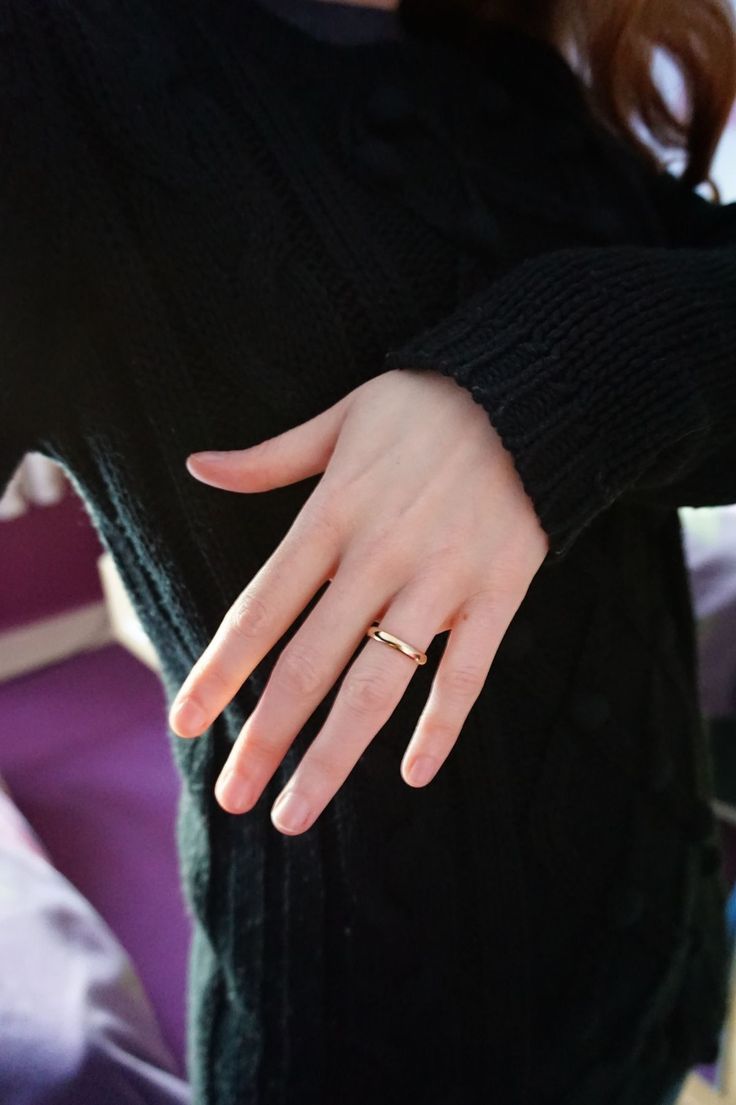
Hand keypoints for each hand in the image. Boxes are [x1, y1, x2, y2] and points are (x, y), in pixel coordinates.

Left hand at [169, 367, 548, 834]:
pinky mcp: (498, 594)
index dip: (219, 673)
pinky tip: (415, 776)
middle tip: (231, 798)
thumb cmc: (425, 405)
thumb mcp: (340, 417)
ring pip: (379, 686)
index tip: (184, 725)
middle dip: (265, 739)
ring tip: (295, 816)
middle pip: (309, 666)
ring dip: (334, 757)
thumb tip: (197, 467)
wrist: (528, 394)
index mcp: (332, 516)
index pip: (260, 611)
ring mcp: (441, 582)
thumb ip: (269, 458)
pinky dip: (442, 726)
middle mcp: (379, 558)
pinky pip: (467, 674)